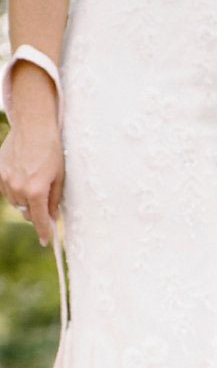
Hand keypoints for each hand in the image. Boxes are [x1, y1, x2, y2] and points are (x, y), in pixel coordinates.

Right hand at [0, 64, 63, 246]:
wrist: (34, 126)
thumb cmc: (52, 151)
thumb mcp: (59, 178)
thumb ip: (54, 200)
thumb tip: (51, 217)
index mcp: (36, 191)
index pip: (39, 219)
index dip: (43, 232)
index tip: (46, 241)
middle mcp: (18, 188)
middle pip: (27, 212)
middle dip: (36, 212)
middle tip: (45, 205)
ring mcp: (5, 179)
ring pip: (16, 202)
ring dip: (25, 200)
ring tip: (34, 183)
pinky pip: (6, 189)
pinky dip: (14, 189)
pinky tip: (23, 177)